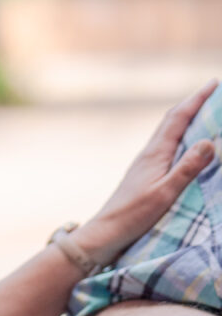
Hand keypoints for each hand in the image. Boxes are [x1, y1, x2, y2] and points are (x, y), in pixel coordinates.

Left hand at [75, 80, 217, 263]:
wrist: (105, 231)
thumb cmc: (134, 215)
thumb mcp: (166, 193)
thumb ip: (187, 168)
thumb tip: (207, 141)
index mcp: (154, 153)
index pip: (178, 119)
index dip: (196, 100)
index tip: (214, 84)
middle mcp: (149, 153)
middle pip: (172, 121)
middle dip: (193, 104)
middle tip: (213, 93)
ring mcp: (146, 163)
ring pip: (168, 133)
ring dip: (186, 119)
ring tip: (204, 112)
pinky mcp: (145, 174)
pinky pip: (166, 147)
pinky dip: (180, 137)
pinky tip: (184, 145)